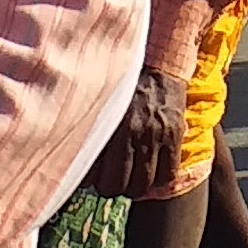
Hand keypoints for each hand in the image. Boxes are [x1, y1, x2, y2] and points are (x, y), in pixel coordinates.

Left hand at [89, 63, 188, 199]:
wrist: (158, 60)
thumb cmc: (125, 83)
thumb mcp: (102, 102)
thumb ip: (91, 128)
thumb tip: (72, 156)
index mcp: (108, 124)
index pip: (93, 174)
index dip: (91, 181)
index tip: (92, 177)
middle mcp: (132, 131)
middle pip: (117, 185)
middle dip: (112, 187)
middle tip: (112, 179)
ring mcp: (156, 135)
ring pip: (142, 186)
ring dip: (135, 187)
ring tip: (132, 178)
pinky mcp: (175, 135)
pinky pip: (168, 175)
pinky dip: (159, 180)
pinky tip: (153, 172)